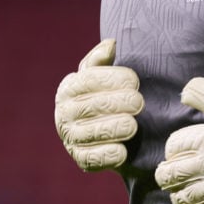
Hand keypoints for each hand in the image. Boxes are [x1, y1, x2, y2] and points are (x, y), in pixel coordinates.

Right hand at [54, 38, 143, 170]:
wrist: (101, 131)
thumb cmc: (103, 94)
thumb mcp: (102, 74)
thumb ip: (103, 59)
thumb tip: (111, 44)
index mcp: (69, 88)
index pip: (89, 80)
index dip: (113, 79)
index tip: (134, 81)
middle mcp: (64, 113)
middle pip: (93, 105)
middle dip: (119, 103)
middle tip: (139, 103)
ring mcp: (70, 137)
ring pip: (92, 133)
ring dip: (115, 129)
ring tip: (132, 126)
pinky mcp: (80, 159)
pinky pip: (92, 158)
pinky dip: (107, 155)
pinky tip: (123, 151)